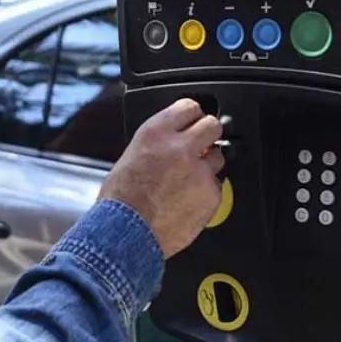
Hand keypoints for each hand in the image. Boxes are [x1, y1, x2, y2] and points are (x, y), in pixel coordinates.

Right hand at [99, 98, 224, 258]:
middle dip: (208, 134)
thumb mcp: (132, 156)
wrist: (126, 234)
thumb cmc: (121, 201)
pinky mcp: (211, 194)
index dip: (192, 115)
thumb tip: (174, 139)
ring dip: (207, 164)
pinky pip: (216, 185)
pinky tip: (188, 199)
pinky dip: (206, 191)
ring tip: (188, 180)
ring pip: (218, 156)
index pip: (189, 107)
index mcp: (157, 133)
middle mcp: (181, 147)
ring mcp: (199, 171)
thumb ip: (158, 143)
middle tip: (201, 145)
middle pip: (212, 125)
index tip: (193, 121)